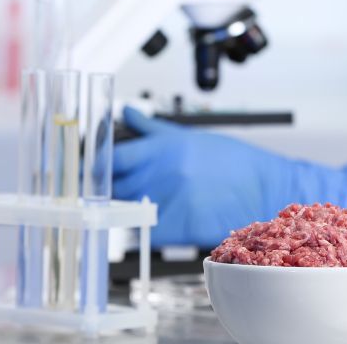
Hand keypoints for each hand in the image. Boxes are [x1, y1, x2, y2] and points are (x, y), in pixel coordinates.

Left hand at [113, 107, 346, 247]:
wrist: (264, 187)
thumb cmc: (231, 160)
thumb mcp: (189, 136)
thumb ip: (151, 129)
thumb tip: (124, 113)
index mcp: (159, 149)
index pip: (110, 156)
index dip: (92, 163)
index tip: (81, 166)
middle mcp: (158, 174)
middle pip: (110, 184)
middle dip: (97, 188)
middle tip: (90, 190)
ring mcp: (166, 202)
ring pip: (122, 209)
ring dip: (115, 209)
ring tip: (114, 207)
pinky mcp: (176, 227)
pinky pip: (142, 233)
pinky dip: (138, 230)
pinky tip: (143, 223)